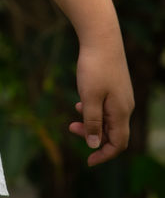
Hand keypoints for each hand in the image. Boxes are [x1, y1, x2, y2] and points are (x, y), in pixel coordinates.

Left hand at [69, 37, 133, 166]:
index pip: (118, 144)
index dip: (104, 154)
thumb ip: (92, 122)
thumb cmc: (95, 68)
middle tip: (71, 128)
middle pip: (112, 132)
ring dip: (91, 121)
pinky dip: (93, 109)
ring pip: (108, 118)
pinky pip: (106, 106)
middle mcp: (125, 106)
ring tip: (74, 115)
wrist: (102, 37)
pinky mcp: (115, 86)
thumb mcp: (90, 97)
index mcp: (121, 112)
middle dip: (93, 136)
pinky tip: (81, 102)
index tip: (88, 160)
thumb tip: (95, 145)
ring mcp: (121, 95)